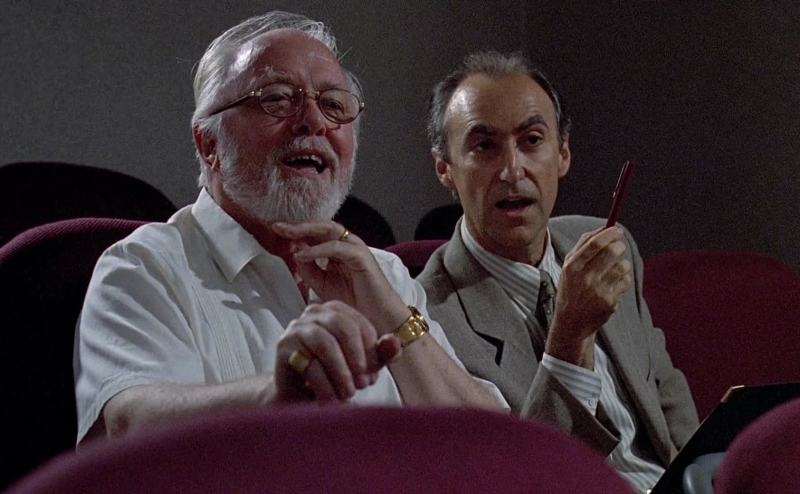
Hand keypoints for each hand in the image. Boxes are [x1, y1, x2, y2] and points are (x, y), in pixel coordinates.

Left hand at [272, 221, 409, 334]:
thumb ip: (309, 269)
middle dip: (298, 226)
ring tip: (287, 235)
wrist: (377, 320)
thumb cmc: (354, 303)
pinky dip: (318, 250)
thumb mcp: (323, 284)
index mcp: (338, 250)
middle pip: (321, 227)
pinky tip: (302, 255)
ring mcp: (356, 249)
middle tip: (278, 227)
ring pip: (329, 231)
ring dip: (306, 231)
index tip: (275, 232)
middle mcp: (347, 245)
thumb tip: (294, 253)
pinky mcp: (362, 257)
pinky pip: (337, 247)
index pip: (315, 234)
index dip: (296, 232)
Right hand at [274, 301, 401, 401]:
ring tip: (347, 394)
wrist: (297, 397)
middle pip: (344, 328)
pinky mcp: (283, 346)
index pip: (361, 325)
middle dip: (357, 360)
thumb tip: (395, 342)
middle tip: (363, 385)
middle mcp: (315, 312)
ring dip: (341, 373)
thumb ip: (381, 353)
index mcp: (337, 310)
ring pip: (326, 345)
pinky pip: (310, 364)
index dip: (371, 354)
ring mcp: (297, 326)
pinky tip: (331, 400)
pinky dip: (325, 386)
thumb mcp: (363, 365)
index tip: (372, 378)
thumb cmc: (333, 376)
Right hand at [546, 226, 631, 366]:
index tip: (617, 230)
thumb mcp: (569, 267)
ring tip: (614, 269)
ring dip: (622, 264)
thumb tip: (605, 227)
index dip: (610, 234)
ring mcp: (598, 291)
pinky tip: (612, 285)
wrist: (571, 322)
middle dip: (620, 246)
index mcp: (572, 266)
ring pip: (622, 266)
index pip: (595, 243)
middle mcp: (584, 278)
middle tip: (619, 246)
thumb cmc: (572, 288)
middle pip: (612, 252)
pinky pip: (625, 281)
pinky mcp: (609, 302)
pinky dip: (623, 280)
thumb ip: (584, 246)